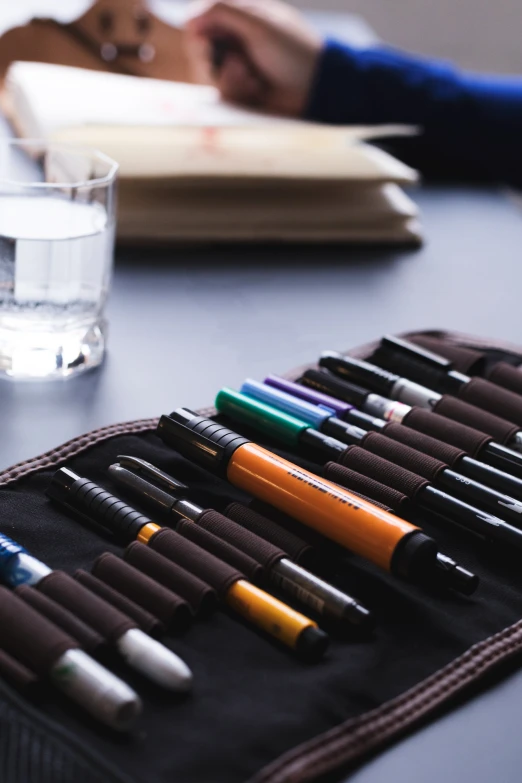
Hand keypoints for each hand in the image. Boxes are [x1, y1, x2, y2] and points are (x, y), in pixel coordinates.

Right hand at [185, 0, 322, 115]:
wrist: (316, 88)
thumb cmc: (293, 51)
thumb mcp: (259, 25)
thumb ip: (223, 13)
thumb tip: (189, 18)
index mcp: (241, 14)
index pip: (201, 19)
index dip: (197, 33)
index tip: (204, 44)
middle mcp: (236, 38)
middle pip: (200, 49)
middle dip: (211, 60)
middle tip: (233, 64)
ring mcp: (239, 64)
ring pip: (211, 73)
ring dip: (230, 78)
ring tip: (252, 79)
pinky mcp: (243, 89)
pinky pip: (225, 92)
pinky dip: (239, 91)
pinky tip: (258, 89)